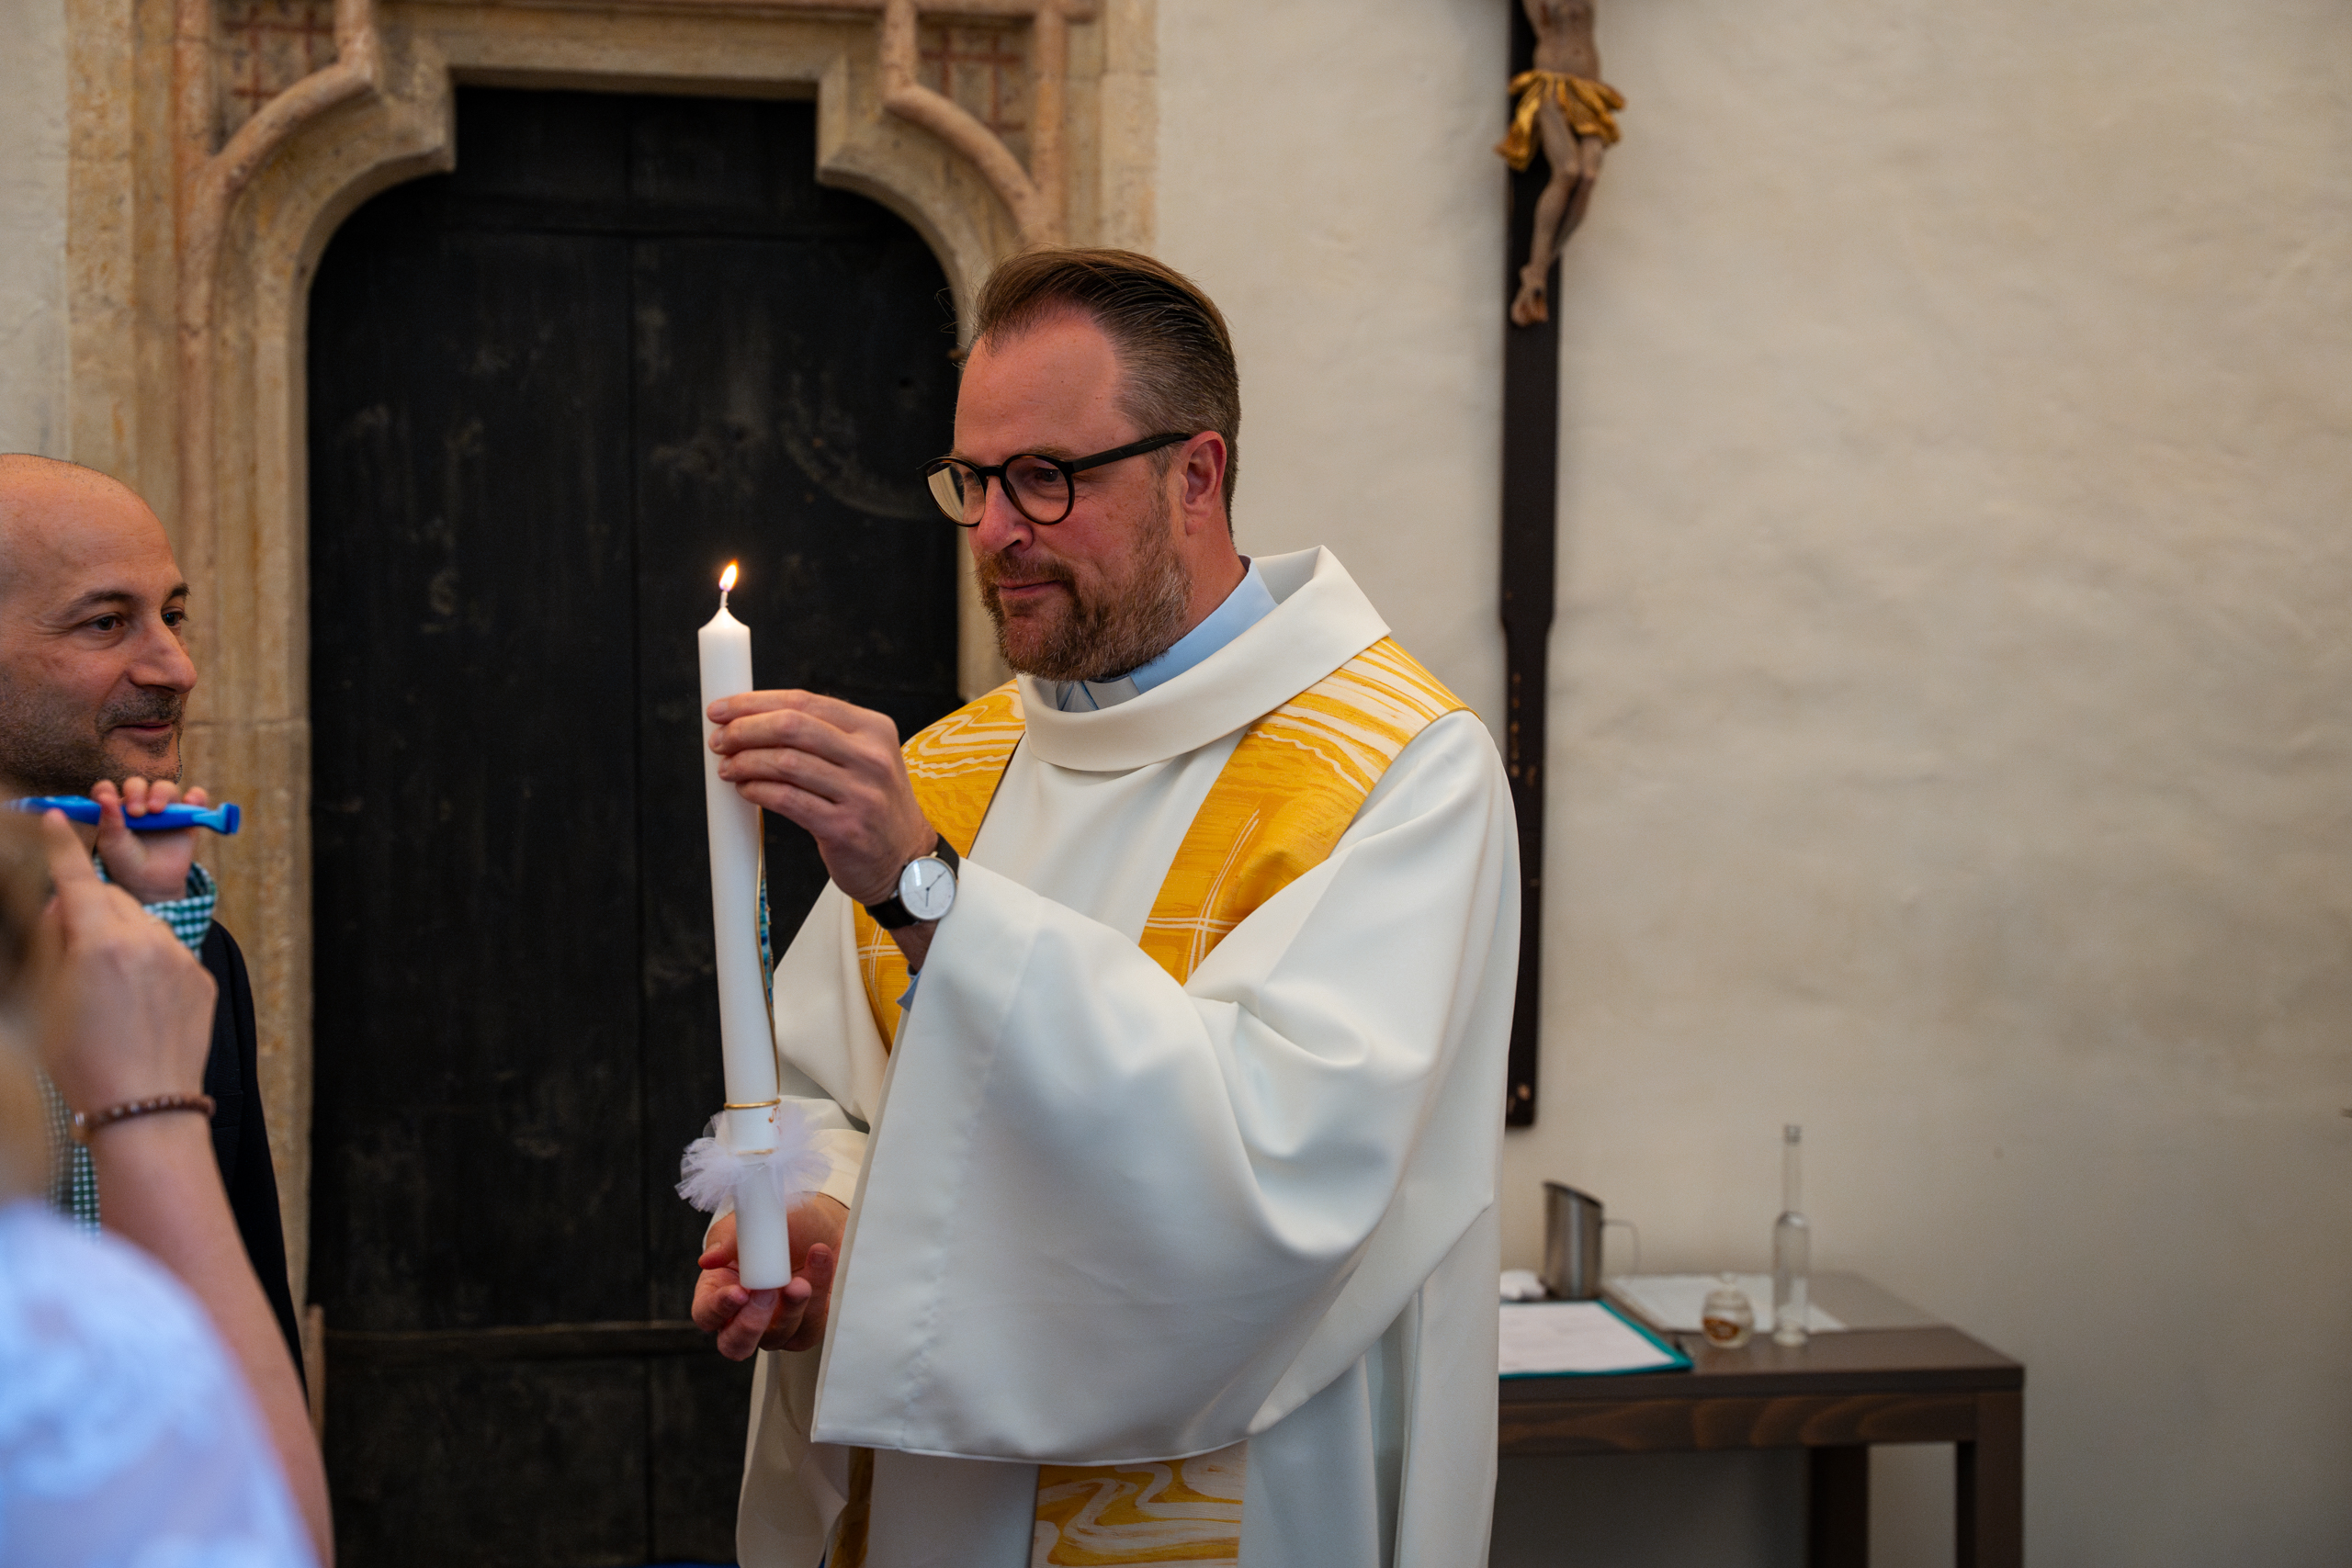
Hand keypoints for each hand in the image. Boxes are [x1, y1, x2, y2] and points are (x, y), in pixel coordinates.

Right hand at [33, 810, 216, 1116]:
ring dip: (123, 937)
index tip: (56, 818)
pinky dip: (150, 963)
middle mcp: (146, 941)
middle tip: (72, 944)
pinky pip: (169, 954)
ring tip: (109, 988)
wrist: (146, 1105)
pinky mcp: (202, 978)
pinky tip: (139, 1004)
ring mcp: (180, 957)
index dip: (61, 848)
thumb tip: (61, 904)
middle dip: (90, 908)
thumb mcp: (48, 1000)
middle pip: (111, 899)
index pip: (77, 880)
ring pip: (144, 924)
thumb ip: (54, 942)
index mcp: (99, 943)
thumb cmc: (82, 1060)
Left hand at [92, 777, 208, 903]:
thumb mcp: (112, 844)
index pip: (109, 788)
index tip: (108, 798)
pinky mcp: (187, 817)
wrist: (152, 883)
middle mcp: (139, 805)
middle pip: (138, 784)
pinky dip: (196, 796)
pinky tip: (190, 802)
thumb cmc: (126, 863)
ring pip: (165, 788)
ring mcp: (165, 810)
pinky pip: (196, 798)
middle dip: (137, 792)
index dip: (107, 789)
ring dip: (162, 793)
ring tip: (159, 811)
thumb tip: (105, 795)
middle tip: (137, 813)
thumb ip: (109, 820)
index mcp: (115, 810)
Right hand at [691, 1194, 848, 1360]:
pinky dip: (818, 1294)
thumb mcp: (755, 1222)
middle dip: (751, 1324)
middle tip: (768, 1293)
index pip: (706, 1314)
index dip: (718, 1308)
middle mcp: (745, 1314)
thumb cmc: (784, 1225)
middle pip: (735, 1345)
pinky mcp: (808, 1327)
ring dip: (792, 1306)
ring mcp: (777, 1325)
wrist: (826, 1223)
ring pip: (778, 1336)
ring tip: (801, 1277)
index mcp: (719, 1289)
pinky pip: (810, 1324)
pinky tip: (820, 1262)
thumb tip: (709, 1259)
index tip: (739, 1292)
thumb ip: (729, 1239)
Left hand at [708, 692, 937, 906]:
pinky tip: (746, 790)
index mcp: (874, 729)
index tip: (723, 709)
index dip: (755, 702)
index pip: (804, 701)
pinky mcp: (844, 828)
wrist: (905, 860)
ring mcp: (860, 793)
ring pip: (785, 763)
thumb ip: (823, 736)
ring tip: (728, 767)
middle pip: (791, 726)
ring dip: (745, 762)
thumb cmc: (875, 805)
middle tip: (720, 740)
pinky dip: (757, 791)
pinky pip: (787, 800)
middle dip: (744, 730)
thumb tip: (754, 720)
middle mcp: (871, 757)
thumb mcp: (866, 758)